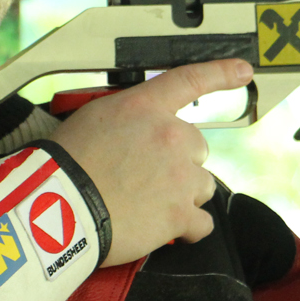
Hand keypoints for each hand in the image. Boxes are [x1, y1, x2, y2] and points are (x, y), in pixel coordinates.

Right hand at [48, 58, 253, 266]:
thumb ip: (124, 119)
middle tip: (145, 178)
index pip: (191, 80)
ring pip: (202, 186)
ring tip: (147, 204)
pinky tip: (162, 228)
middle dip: (179, 163)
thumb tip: (132, 132)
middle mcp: (170, 136)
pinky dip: (186, 229)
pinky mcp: (180, 214)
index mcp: (145, 107)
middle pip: (197, 148)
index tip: (243, 71)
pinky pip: (201, 223)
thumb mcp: (90, 120)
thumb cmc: (64, 167)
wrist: (56, 208)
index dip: (222, 73)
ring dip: (183, 195)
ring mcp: (179, 176)